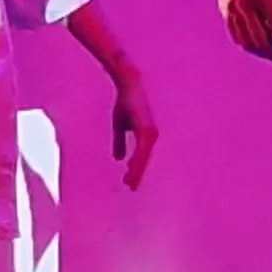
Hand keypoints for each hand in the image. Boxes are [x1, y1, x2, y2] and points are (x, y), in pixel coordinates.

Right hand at [109, 71, 159, 189]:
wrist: (128, 83)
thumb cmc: (126, 100)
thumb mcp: (120, 124)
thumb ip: (120, 141)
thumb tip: (119, 159)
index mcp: (147, 135)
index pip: (143, 157)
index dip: (137, 170)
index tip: (130, 184)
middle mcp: (152, 136)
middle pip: (146, 160)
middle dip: (139, 174)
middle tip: (131, 188)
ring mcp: (151, 133)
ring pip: (145, 159)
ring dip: (137, 172)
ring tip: (130, 184)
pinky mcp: (147, 130)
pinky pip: (142, 151)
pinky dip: (137, 162)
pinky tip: (131, 171)